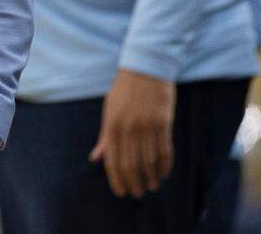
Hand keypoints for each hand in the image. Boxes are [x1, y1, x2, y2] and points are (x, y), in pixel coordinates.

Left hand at [90, 69, 175, 197]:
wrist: (145, 68)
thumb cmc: (124, 90)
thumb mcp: (109, 110)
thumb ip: (104, 136)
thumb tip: (96, 158)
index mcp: (111, 125)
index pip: (112, 160)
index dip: (117, 179)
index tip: (121, 192)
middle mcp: (127, 128)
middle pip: (131, 164)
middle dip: (134, 182)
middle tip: (138, 193)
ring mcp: (146, 126)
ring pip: (148, 160)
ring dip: (150, 177)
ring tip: (151, 187)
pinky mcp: (163, 123)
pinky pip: (164, 150)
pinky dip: (164, 165)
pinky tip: (163, 174)